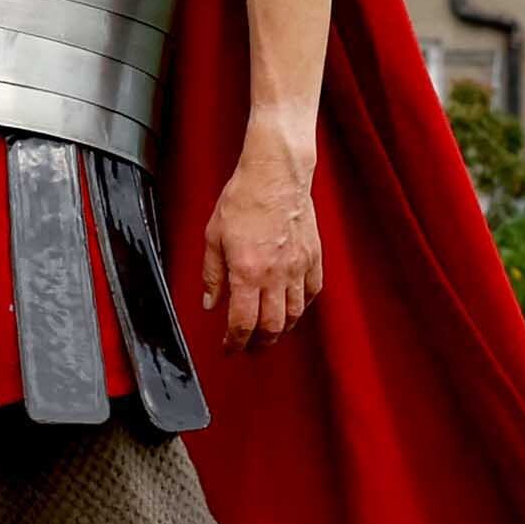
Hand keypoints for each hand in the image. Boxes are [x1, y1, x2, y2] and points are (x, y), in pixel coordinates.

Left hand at [195, 118, 324, 345]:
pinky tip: (292, 308)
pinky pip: (312, 293)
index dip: (235, 342)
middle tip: (250, 348)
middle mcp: (276, 275)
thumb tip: (210, 304)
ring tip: (269, 334)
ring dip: (281, 330)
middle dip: (260, 343)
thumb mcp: (213, 237)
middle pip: (272, 326)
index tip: (229, 348)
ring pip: (294, 314)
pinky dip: (302, 307)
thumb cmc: (242, 200)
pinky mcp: (314, 258)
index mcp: (247, 272)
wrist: (275, 175)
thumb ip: (212, 275)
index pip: (243, 322)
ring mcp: (299, 267)